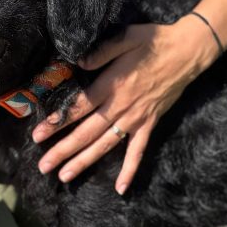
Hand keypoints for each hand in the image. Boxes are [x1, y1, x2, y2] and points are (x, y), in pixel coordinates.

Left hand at [32, 15, 218, 193]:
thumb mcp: (126, 37)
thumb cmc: (154, 41)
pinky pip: (138, 151)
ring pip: (106, 145)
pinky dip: (130, 170)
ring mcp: (136, 118)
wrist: (187, 52)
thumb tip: (78, 63)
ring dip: (84, 161)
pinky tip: (120, 188)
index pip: (79, 107)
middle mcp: (121, 106)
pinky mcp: (150, 123)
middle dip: (63, 150)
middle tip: (43, 166)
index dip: (57, 122)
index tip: (39, 134)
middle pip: (87, 132)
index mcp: (112, 85)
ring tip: (65, 176)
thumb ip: (101, 51)